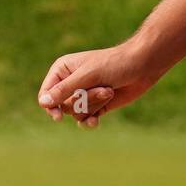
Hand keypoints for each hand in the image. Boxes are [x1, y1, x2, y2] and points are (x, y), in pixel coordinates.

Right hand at [37, 42, 163, 127]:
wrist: (141, 67)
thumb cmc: (114, 64)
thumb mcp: (87, 75)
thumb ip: (64, 90)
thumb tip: (43, 102)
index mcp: (63, 69)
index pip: (46, 93)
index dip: (50, 106)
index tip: (58, 116)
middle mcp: (70, 82)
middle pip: (63, 105)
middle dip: (83, 100)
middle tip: (102, 87)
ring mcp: (83, 94)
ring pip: (75, 113)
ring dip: (94, 104)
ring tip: (109, 91)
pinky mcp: (95, 105)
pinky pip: (84, 120)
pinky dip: (91, 120)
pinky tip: (96, 121)